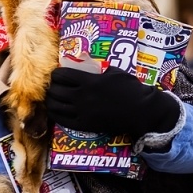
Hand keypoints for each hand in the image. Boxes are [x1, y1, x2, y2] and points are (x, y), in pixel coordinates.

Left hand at [46, 66, 181, 139]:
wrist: (141, 110)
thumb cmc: (131, 89)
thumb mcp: (115, 72)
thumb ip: (99, 70)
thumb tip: (89, 68)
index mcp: (89, 81)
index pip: (61, 75)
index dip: (55, 74)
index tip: (57, 74)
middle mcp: (82, 96)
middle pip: (55, 90)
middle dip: (52, 87)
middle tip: (54, 86)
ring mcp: (82, 112)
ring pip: (55, 106)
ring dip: (50, 101)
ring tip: (52, 98)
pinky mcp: (85, 124)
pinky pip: (62, 120)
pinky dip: (55, 114)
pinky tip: (56, 111)